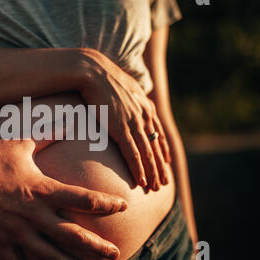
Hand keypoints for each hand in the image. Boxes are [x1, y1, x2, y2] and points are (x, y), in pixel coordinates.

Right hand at [0, 138, 127, 259]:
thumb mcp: (19, 144)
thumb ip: (47, 135)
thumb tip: (69, 122)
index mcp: (41, 189)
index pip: (82, 199)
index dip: (106, 204)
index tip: (122, 206)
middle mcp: (32, 215)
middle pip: (72, 235)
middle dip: (96, 246)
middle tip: (114, 253)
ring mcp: (15, 233)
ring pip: (49, 257)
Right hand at [76, 48, 170, 190]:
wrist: (93, 71)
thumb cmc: (103, 78)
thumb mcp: (123, 87)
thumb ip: (129, 99)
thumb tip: (126, 102)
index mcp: (146, 106)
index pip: (159, 133)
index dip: (163, 150)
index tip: (166, 162)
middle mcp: (144, 116)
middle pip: (156, 147)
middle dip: (161, 167)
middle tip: (164, 183)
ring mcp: (134, 123)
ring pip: (148, 154)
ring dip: (152, 173)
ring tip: (155, 188)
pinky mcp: (121, 129)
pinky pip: (133, 154)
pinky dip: (139, 169)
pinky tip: (141, 181)